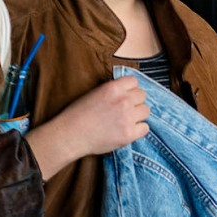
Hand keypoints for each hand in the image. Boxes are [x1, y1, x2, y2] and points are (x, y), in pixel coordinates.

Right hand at [27, 76, 149, 177]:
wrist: (70, 135)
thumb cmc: (77, 115)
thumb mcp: (94, 93)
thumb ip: (113, 90)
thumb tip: (127, 91)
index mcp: (113, 88)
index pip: (134, 81)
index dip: (130, 89)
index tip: (125, 96)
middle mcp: (123, 100)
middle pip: (142, 95)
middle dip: (135, 102)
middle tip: (124, 110)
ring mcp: (127, 117)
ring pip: (146, 111)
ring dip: (138, 115)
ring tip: (125, 121)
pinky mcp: (129, 134)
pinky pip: (145, 128)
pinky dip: (138, 130)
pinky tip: (127, 130)